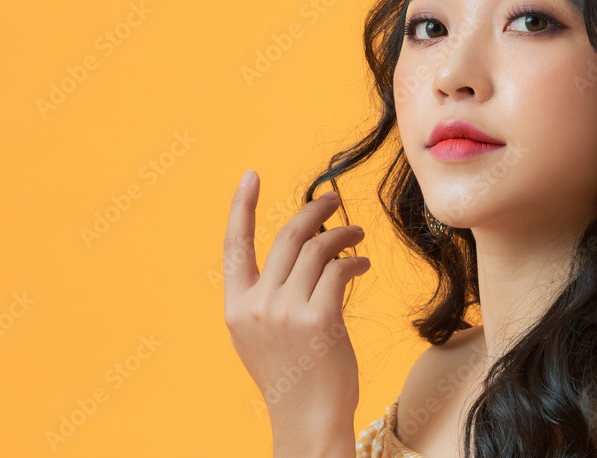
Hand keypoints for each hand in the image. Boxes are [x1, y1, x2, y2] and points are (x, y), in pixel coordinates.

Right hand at [222, 169, 370, 427]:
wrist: (308, 420)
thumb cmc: (292, 377)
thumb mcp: (262, 337)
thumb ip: (268, 297)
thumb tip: (300, 252)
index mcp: (237, 307)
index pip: (233, 245)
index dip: (240, 207)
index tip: (250, 176)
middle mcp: (257, 305)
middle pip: (286, 238)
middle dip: (313, 211)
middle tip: (333, 200)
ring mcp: (285, 312)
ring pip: (317, 250)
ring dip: (342, 235)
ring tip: (358, 235)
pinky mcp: (318, 319)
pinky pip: (338, 270)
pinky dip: (353, 260)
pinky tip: (362, 263)